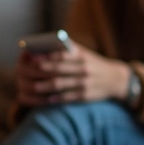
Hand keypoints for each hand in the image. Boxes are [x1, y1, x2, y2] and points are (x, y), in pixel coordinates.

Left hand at [15, 44, 131, 106]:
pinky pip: (67, 98)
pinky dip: (56, 98)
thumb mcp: (86, 54)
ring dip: (45, 86)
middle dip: (42, 71)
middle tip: (27, 72)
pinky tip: (46, 98)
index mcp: (82, 57)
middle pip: (59, 70)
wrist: (116, 79)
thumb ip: (69, 49)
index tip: (32, 58)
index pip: (62, 55)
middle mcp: (84, 69)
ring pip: (61, 85)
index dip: (46, 57)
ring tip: (33, 86)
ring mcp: (85, 83)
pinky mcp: (85, 96)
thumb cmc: (95, 64)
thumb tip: (47, 46)